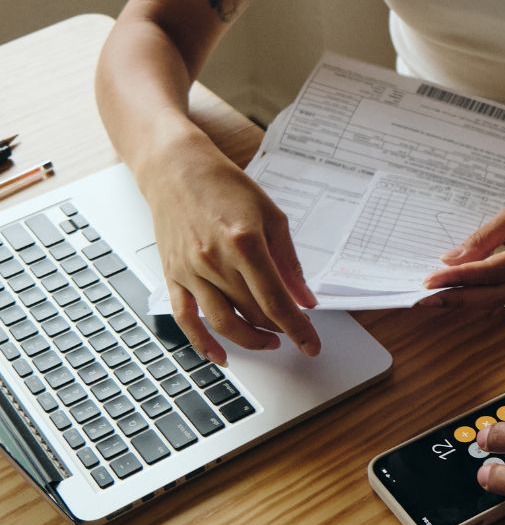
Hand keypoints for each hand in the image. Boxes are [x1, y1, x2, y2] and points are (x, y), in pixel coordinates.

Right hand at [141, 144, 319, 364]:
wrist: (176, 168)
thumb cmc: (225, 187)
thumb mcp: (272, 217)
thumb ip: (289, 262)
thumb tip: (305, 299)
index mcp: (245, 243)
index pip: (276, 300)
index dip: (298, 328)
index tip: (312, 345)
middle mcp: (215, 260)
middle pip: (253, 313)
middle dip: (280, 329)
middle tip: (295, 331)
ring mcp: (190, 270)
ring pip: (223, 322)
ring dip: (250, 340)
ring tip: (269, 341)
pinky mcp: (172, 275)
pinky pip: (185, 318)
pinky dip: (202, 343)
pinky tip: (221, 356)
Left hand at [420, 202, 504, 311]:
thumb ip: (483, 237)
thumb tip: (451, 258)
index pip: (489, 273)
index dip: (458, 278)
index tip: (430, 281)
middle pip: (487, 298)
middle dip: (452, 299)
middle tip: (421, 299)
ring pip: (491, 303)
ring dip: (462, 299)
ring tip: (433, 294)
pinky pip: (499, 301)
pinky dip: (479, 296)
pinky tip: (462, 289)